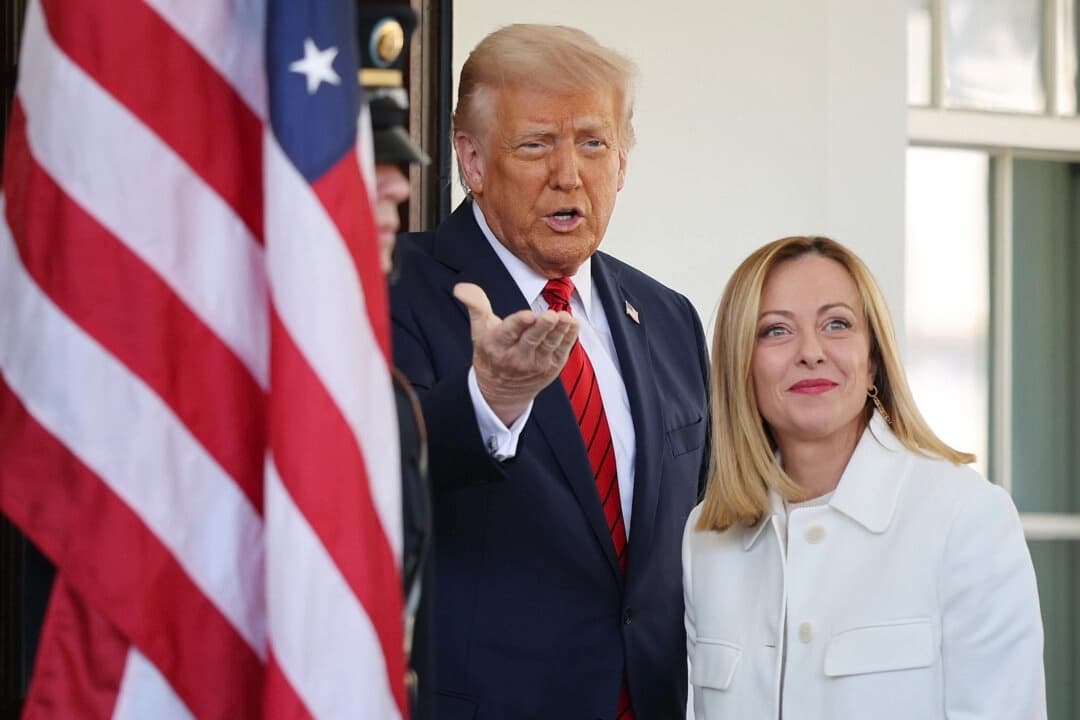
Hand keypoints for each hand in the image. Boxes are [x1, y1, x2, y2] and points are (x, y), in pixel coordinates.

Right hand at [453, 282, 578, 425]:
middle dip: (542, 327)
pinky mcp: (551, 368)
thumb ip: (475, 305)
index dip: (519, 324)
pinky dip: (569, 338)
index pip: (508, 332)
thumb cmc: (491, 353)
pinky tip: (573, 324)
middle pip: (532, 339)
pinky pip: (562, 351)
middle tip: (552, 315)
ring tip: (565, 318)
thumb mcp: (479, 330)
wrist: (502, 391)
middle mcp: (516, 357)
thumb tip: (461, 288)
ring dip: (559, 331)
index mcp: (497, 345)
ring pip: (549, 345)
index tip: (527, 315)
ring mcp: (536, 364)